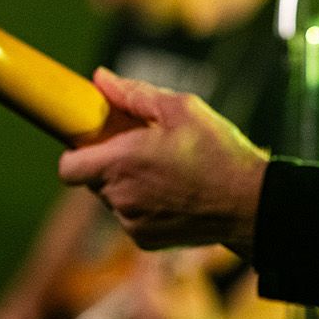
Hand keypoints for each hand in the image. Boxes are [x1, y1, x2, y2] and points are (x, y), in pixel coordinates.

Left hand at [57, 68, 268, 255]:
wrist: (250, 204)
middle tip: (141, 148)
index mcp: (121, 162)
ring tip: (164, 170)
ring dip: (128, 184)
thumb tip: (100, 78)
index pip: (67, 167)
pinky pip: (130, 217)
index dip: (76, 152)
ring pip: (113, 198)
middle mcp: (120, 197)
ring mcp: (132, 222)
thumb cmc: (218, 151)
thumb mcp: (181, 109)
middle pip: (93, 179)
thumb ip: (133, 94)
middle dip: (110, 163)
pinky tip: (173, 192)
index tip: (96, 140)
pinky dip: (143, 205)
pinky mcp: (146, 240)